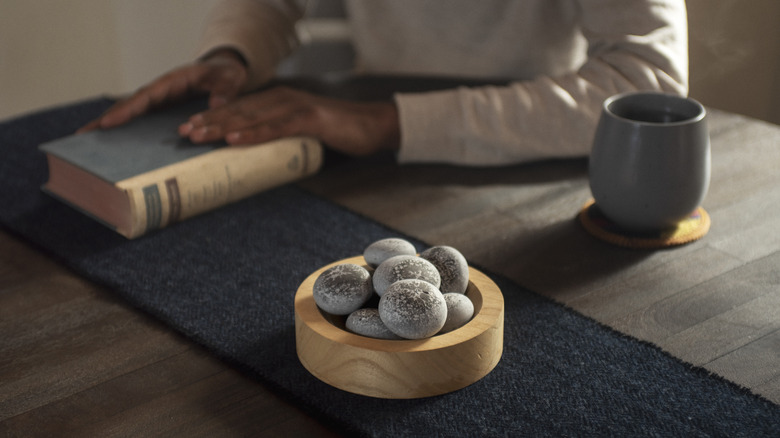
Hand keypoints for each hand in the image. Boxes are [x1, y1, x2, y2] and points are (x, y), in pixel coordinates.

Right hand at [78, 49, 247, 132]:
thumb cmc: (226, 74)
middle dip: (106, 120)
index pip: (146, 96)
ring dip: (109, 128)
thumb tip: (216, 104)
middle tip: (82, 136)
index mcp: (173, 82)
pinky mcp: (162, 113)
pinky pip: (141, 123)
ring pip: (131, 116)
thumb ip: (224, 90)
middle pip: (130, 106)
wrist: (226, 74)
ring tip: (86, 144)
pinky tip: (114, 150)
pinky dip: (126, 133)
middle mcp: (161, 93)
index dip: (127, 109)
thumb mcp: (230, 78)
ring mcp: (159, 104)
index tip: (109, 122)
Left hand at [178, 86, 400, 155]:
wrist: (372, 126)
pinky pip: (276, 126)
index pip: (239, 109)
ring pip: (252, 116)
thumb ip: (281, 142)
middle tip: (183, 133)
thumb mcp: (302, 136)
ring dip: (223, 126)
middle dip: (209, 122)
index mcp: (278, 101)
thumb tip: (259, 165)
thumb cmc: (337, 133)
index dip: (213, 118)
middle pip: (239, 110)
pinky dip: (253, 133)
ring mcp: (295, 106)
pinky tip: (234, 139)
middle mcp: (282, 98)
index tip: (188, 129)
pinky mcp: (309, 118)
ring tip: (199, 135)